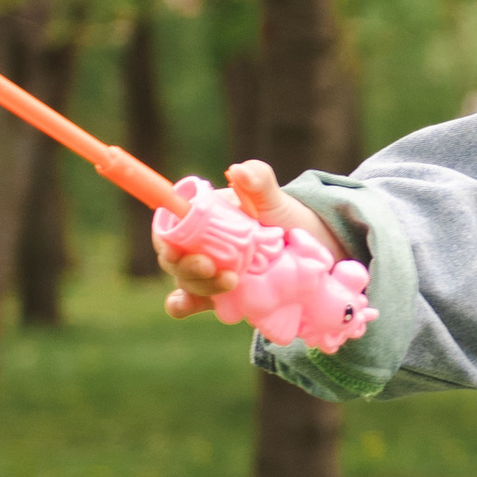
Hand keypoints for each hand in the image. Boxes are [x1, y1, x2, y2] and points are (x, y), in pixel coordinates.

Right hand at [160, 159, 350, 317]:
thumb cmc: (285, 218)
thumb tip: (237, 171)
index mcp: (202, 216)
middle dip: (185, 265)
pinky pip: (192, 301)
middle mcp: (198, 244)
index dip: (165, 237)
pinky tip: (184, 306)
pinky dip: (182, 305)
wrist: (311, 252)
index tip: (174, 247)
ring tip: (230, 282)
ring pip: (185, 280)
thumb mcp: (274, 198)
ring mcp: (206, 270)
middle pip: (175, 256)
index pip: (171, 226)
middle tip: (209, 266)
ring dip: (198, 284)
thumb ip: (258, 180)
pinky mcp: (216, 293)